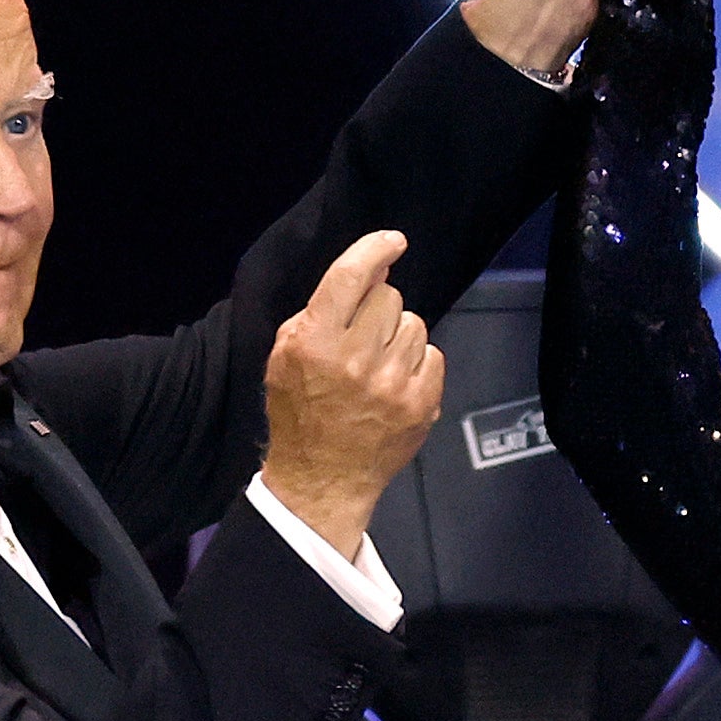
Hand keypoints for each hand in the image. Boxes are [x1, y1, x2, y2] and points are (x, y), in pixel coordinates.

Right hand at [262, 230, 442, 556]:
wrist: (322, 478)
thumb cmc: (301, 412)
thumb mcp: (287, 354)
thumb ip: (322, 309)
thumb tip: (371, 272)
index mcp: (314, 342)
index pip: (351, 276)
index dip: (375, 249)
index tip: (392, 241)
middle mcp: (355, 360)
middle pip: (389, 297)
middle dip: (378, 308)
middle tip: (362, 338)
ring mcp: (392, 384)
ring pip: (414, 324)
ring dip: (398, 337)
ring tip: (377, 367)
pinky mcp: (420, 404)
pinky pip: (433, 355)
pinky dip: (417, 364)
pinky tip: (395, 385)